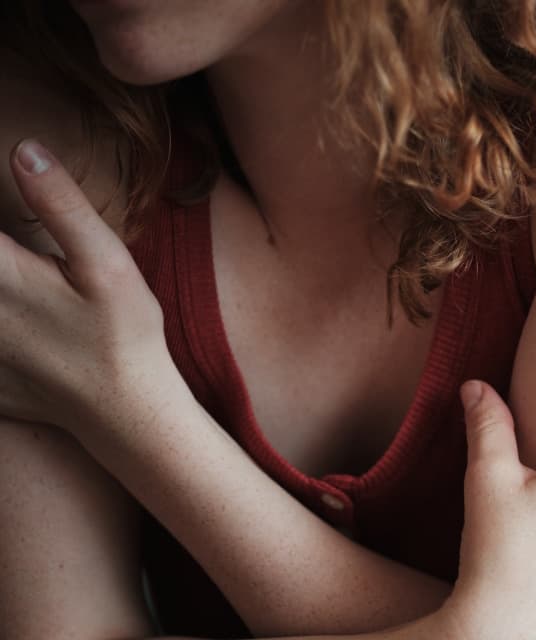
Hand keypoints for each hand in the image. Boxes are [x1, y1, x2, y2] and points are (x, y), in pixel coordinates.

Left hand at [0, 139, 169, 427]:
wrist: (125, 414)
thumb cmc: (123, 334)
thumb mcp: (107, 264)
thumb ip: (62, 206)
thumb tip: (24, 151)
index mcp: (0, 275)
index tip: (13, 238)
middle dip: (1, 257)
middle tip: (19, 258)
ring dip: (1, 289)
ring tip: (22, 286)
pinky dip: (0, 332)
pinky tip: (18, 324)